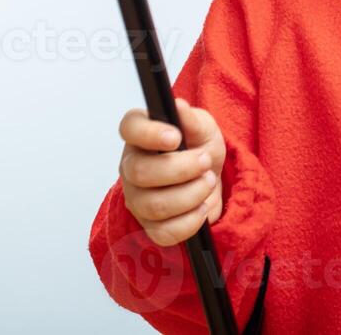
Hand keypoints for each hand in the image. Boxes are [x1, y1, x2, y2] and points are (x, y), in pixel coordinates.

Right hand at [117, 97, 225, 246]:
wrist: (211, 178)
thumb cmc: (199, 147)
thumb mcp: (203, 127)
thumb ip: (191, 118)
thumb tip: (178, 106)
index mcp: (140, 136)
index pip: (129, 129)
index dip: (149, 133)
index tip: (175, 137)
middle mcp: (131, 167)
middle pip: (141, 173)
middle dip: (181, 169)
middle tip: (205, 162)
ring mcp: (137, 199)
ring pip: (154, 205)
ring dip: (191, 194)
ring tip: (208, 182)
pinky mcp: (150, 226)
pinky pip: (164, 232)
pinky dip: (190, 222)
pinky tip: (202, 208)